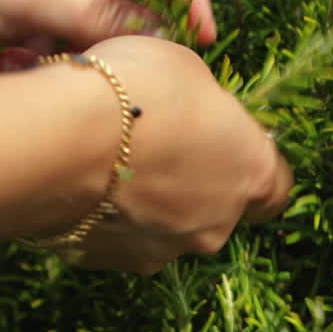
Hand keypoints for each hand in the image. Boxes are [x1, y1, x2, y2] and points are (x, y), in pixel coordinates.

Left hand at [0, 0, 216, 64]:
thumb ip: (98, 16)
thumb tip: (161, 36)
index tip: (203, 32)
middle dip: (120, 23)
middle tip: (141, 67)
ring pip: (80, 8)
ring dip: (68, 44)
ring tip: (38, 65)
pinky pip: (45, 26)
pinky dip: (37, 52)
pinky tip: (7, 67)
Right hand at [38, 36, 292, 274]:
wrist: (57, 139)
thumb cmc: (134, 90)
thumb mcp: (185, 68)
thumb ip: (203, 104)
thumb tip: (196, 112)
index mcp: (251, 174)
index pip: (276, 189)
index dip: (250, 166)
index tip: (225, 143)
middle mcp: (216, 225)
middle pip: (217, 211)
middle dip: (193, 185)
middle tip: (154, 143)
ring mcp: (162, 251)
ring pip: (165, 229)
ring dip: (148, 203)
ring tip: (108, 161)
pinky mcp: (109, 263)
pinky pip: (116, 237)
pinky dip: (105, 216)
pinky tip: (80, 181)